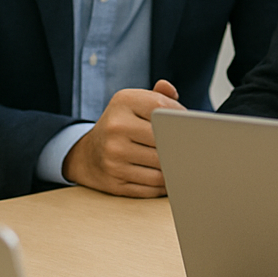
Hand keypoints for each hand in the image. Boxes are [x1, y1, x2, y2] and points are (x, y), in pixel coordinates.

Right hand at [62, 81, 179, 197]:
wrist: (89, 154)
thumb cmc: (121, 126)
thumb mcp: (134, 104)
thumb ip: (158, 96)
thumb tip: (169, 89)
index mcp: (123, 102)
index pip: (164, 108)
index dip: (181, 117)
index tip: (185, 124)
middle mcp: (115, 128)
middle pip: (164, 140)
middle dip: (180, 145)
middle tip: (189, 147)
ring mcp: (113, 157)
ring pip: (161, 167)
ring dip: (173, 167)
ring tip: (178, 162)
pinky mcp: (114, 182)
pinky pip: (152, 187)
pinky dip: (164, 184)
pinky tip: (166, 177)